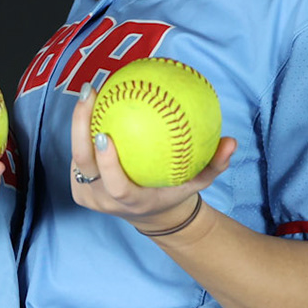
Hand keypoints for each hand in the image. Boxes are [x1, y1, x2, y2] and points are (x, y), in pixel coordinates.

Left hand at [67, 83, 234, 231]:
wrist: (150, 215)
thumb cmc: (175, 192)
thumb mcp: (198, 182)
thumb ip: (215, 164)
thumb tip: (231, 142)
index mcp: (130, 200)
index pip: (114, 185)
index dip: (106, 162)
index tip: (105, 133)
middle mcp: (104, 200)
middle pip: (84, 165)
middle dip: (80, 127)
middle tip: (91, 94)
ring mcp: (88, 196)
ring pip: (76, 158)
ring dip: (79, 124)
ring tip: (90, 93)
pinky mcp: (79, 189)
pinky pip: (78, 157)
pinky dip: (82, 131)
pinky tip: (92, 105)